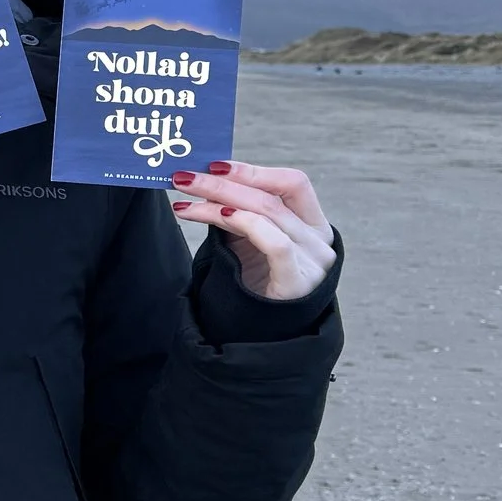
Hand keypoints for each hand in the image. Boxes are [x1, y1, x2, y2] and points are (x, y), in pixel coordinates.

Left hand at [170, 161, 335, 299]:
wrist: (264, 335)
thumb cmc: (256, 283)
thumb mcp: (248, 241)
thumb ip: (237, 212)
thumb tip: (202, 180)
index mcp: (312, 224)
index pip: (293, 183)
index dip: (254, 170)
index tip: (213, 165)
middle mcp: (318, 239)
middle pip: (270, 197)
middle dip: (222, 184)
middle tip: (183, 178)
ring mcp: (313, 261)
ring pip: (266, 215)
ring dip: (217, 202)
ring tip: (184, 202)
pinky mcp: (299, 283)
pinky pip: (275, 244)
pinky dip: (246, 223)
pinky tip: (217, 215)